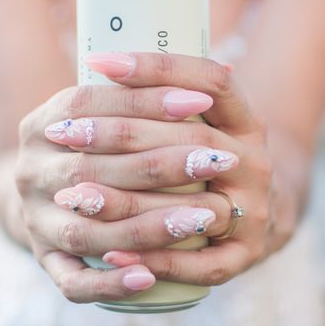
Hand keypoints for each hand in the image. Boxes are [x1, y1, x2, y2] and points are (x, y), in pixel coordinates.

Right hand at [14, 69, 238, 302]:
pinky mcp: (47, 261)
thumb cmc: (90, 147)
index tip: (199, 101)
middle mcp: (30, 172)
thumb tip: (225, 71)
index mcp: (41, 124)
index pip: (87, 103)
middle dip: (159, 164)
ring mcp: (35, 220)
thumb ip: (142, 95)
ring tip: (203, 217)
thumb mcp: (100, 113)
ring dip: (147, 224)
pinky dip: (110, 283)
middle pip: (92, 167)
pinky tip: (148, 278)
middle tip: (217, 161)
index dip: (143, 100)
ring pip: (87, 229)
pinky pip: (74, 282)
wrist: (46, 195)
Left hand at [47, 52, 303, 286]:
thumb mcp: (206, 122)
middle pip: (191, 140)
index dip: (156, 68)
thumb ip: (169, 99)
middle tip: (66, 133)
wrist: (258, 214)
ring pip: (194, 207)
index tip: (98, 60)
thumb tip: (104, 61)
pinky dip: (155, 260)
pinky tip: (110, 257)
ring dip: (129, 205)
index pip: (210, 80)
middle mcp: (256, 162)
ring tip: (74, 198)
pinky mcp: (245, 256)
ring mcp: (255, 212)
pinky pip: (199, 265)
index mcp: (247, 121)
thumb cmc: (210, 159)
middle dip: (122, 135)